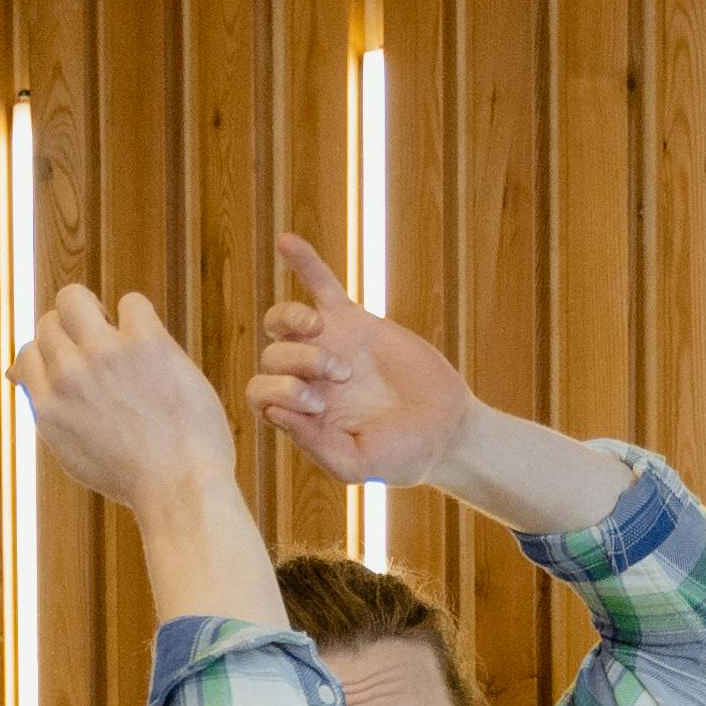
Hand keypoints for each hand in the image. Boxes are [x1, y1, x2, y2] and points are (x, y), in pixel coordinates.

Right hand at [14, 285, 240, 521]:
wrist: (179, 489)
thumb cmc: (134, 478)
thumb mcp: (73, 453)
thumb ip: (49, 412)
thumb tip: (15, 374)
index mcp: (48, 407)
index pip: (28, 355)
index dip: (52, 356)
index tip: (78, 368)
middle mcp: (66, 377)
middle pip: (48, 323)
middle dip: (72, 331)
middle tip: (103, 349)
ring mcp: (102, 356)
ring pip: (74, 298)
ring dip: (96, 311)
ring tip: (123, 335)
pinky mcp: (143, 342)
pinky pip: (130, 302)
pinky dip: (139, 317)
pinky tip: (154, 345)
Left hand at [252, 237, 470, 494]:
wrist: (445, 428)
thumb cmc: (401, 454)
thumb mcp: (358, 463)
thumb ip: (316, 445)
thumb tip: (275, 411)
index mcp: (299, 414)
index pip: (260, 394)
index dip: (278, 393)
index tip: (318, 405)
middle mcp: (305, 379)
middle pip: (271, 356)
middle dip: (297, 363)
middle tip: (341, 377)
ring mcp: (327, 345)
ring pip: (282, 320)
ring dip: (292, 320)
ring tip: (319, 328)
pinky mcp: (354, 321)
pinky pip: (321, 284)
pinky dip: (304, 262)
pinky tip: (286, 241)